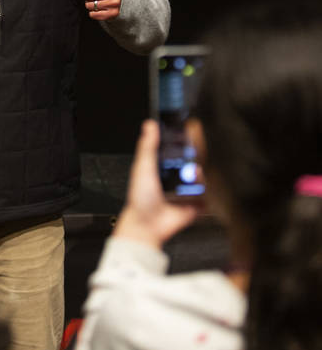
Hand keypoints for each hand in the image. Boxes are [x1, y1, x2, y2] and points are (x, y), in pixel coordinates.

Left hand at [113, 120, 200, 247]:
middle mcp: (176, 175)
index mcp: (163, 166)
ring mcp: (187, 189)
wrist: (147, 224)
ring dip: (201, 171)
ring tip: (194, 172)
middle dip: (198, 151)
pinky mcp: (195, 203)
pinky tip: (198, 185)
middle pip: (194, 159)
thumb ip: (148, 146)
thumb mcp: (143, 167)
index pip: (178, 147)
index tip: (192, 128)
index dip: (186, 138)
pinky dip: (206, 189)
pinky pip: (207, 193)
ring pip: (203, 174)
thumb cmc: (141, 198)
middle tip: (197, 148)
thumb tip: (150, 125)